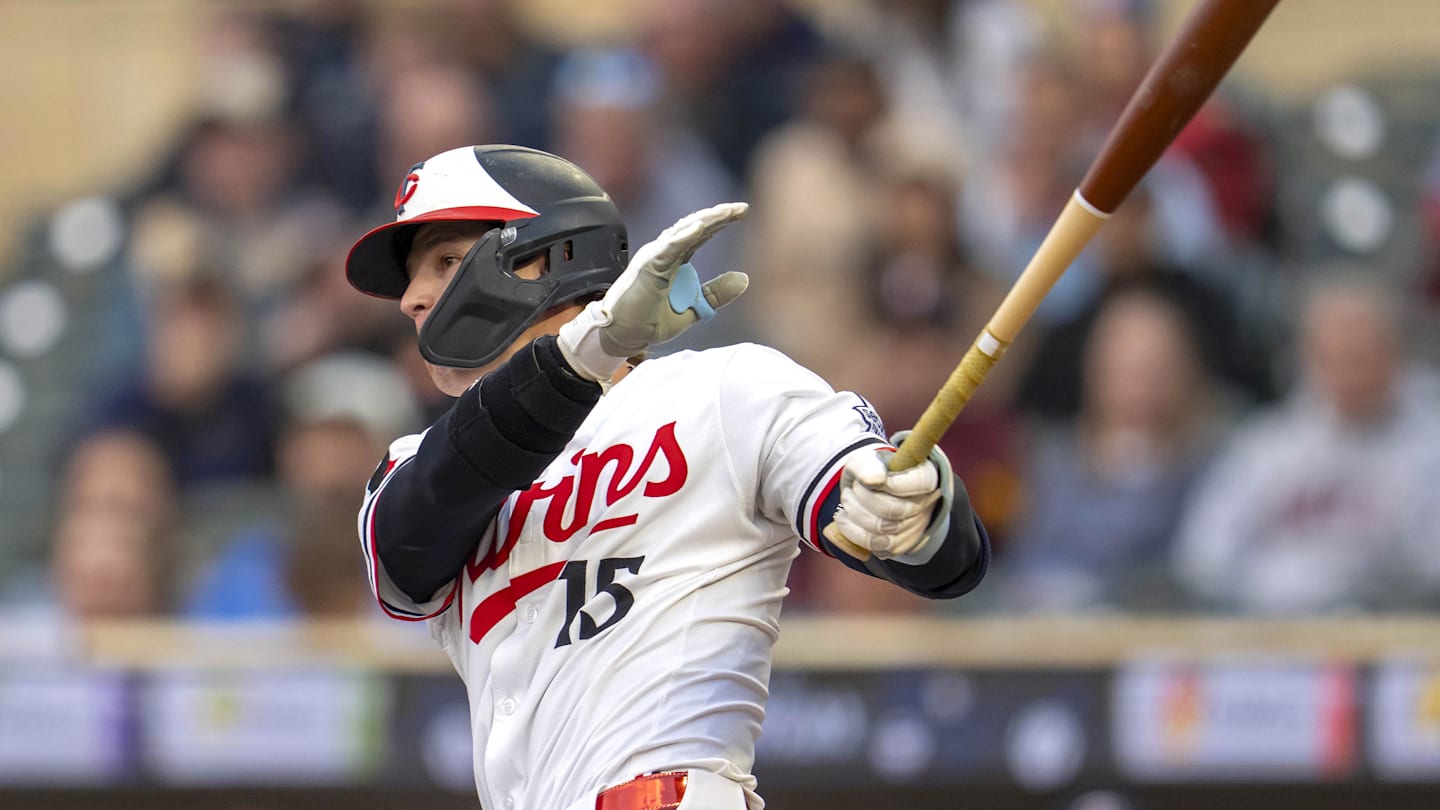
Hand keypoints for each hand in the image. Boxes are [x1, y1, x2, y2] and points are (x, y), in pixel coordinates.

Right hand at [557, 202, 748, 381]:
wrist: (622, 337)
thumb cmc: (649, 322)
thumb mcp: (693, 309)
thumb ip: (715, 294)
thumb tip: (744, 279)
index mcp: (674, 261)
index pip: (700, 235)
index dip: (720, 222)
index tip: (742, 212)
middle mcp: (664, 254)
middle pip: (693, 227)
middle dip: (718, 216)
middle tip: (741, 208)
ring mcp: (654, 258)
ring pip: (682, 232)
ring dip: (705, 221)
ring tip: (726, 212)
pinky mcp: (646, 267)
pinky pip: (667, 249)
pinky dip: (683, 237)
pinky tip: (700, 227)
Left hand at [830, 433, 954, 560]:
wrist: (867, 489)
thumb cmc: (870, 471)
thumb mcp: (865, 459)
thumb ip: (867, 465)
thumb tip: (873, 479)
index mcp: (926, 475)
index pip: (920, 483)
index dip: (892, 484)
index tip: (868, 480)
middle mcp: (926, 504)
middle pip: (896, 511)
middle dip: (864, 498)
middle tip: (853, 488)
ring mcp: (914, 528)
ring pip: (881, 531)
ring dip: (854, 513)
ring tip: (848, 499)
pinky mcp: (898, 545)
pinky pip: (872, 544)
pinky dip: (851, 530)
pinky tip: (846, 516)